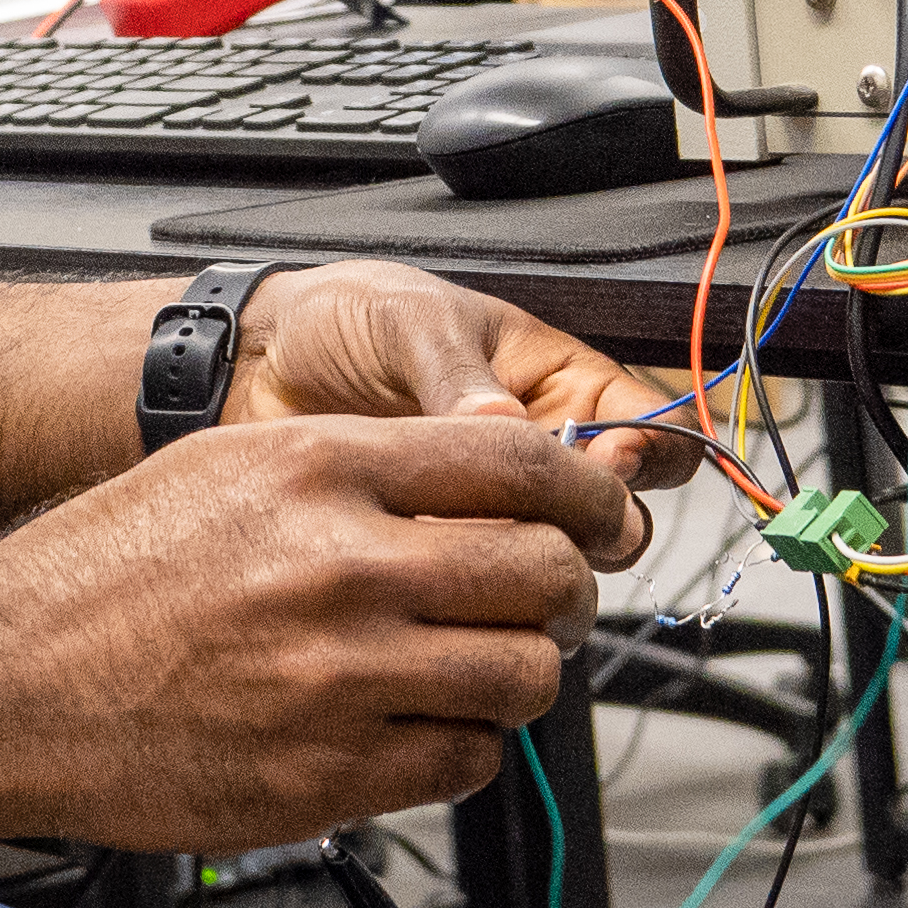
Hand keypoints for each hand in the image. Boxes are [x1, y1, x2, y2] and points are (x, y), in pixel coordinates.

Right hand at [0, 415, 623, 849]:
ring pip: (524, 678)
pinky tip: (411, 725)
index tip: (604, 519)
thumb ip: (364, 469)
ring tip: (469, 668)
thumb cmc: (101, 576)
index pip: (521, 465)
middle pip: (544, 575)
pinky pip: (466, 762)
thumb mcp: (226, 467)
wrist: (1, 687)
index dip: (590, 496)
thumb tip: (493, 482)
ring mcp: (338, 679)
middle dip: (563, 592)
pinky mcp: (328, 777)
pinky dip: (461, 747)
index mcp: (318, 470)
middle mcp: (340, 567)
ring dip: (517, 676)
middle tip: (541, 603)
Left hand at [219, 261, 706, 546]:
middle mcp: (539, 454)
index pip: (652, 425)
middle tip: (547, 519)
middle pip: (617, 514)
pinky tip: (429, 561)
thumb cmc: (342, 319)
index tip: (615, 463)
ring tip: (473, 538)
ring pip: (554, 561)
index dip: (652, 452)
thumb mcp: (409, 325)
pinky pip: (481, 588)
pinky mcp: (442, 556)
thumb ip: (461, 379)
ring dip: (529, 561)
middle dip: (597, 526)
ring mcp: (492, 511)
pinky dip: (467, 585)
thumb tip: (506, 428)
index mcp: (557, 381)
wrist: (255, 366)